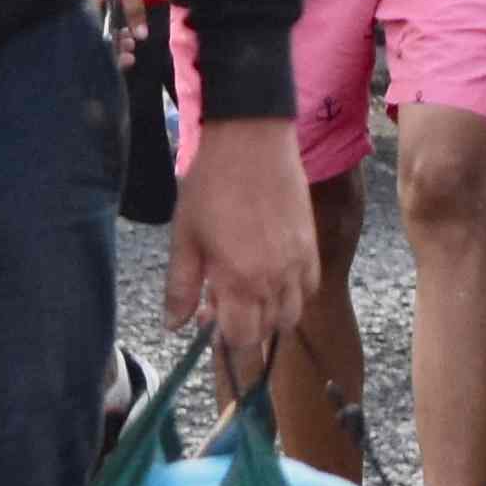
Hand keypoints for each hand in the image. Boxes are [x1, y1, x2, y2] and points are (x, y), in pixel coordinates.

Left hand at [163, 119, 319, 388]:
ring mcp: (298, 261)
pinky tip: (273, 278)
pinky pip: (310, 286)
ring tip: (249, 295)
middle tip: (224, 308)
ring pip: (293, 312)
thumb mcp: (184, 238)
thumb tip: (175, 326)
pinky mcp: (310, 243)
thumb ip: (181, 287)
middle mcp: (275, 278)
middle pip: (270, 330)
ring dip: (272, 316)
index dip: (227, 345)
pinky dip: (294, 294)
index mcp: (239, 280)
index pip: (242, 339)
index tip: (213, 329)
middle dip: (247, 331)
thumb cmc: (211, 186)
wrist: (252, 139)